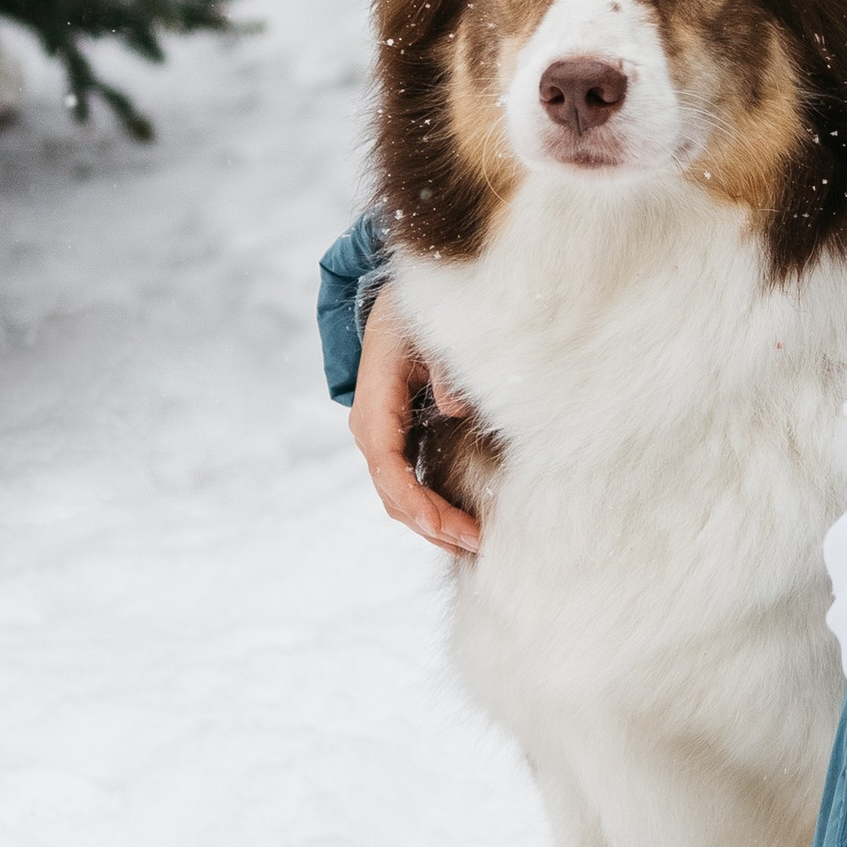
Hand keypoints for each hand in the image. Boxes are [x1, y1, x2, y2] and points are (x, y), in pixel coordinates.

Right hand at [349, 280, 480, 556]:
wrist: (400, 302)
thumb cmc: (416, 314)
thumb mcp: (430, 329)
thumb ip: (441, 367)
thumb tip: (454, 408)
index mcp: (375, 403)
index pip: (387, 465)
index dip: (414, 501)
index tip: (444, 526)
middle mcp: (372, 427)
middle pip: (393, 491)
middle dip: (431, 523)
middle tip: (474, 543)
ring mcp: (383, 437)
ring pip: (398, 495)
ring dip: (431, 524)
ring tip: (471, 544)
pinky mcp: (399, 440)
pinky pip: (408, 484)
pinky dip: (429, 509)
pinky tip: (457, 526)